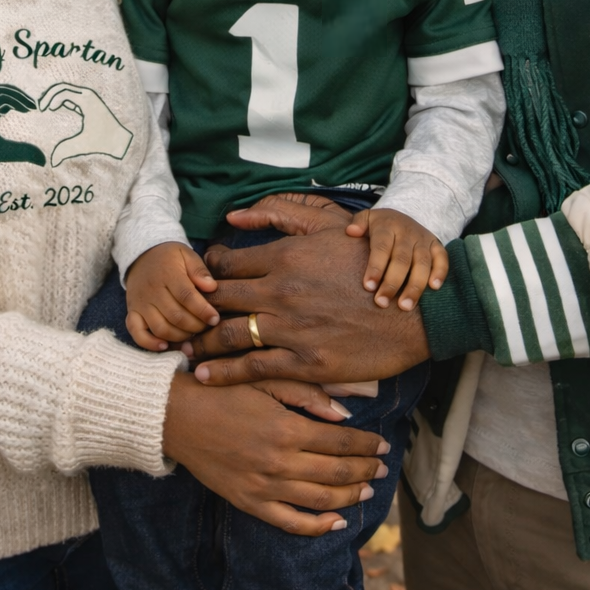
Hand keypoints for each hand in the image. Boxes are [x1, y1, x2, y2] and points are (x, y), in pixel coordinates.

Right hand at [40, 82, 133, 163]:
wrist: (120, 139)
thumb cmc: (104, 141)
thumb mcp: (84, 144)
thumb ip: (66, 150)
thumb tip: (51, 162)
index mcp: (87, 101)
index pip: (63, 92)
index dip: (50, 99)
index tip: (43, 111)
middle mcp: (88, 95)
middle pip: (63, 87)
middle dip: (49, 95)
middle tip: (39, 107)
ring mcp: (88, 97)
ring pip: (66, 90)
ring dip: (53, 96)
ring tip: (43, 108)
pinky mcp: (88, 102)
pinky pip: (70, 95)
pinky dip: (60, 99)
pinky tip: (53, 109)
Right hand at [126, 242, 218, 350]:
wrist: (142, 256)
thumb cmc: (170, 258)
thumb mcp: (186, 255)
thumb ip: (199, 270)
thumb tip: (212, 287)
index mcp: (168, 273)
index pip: (186, 296)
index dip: (202, 310)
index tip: (215, 318)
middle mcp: (152, 290)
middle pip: (175, 316)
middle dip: (195, 326)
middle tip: (207, 328)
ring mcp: (140, 303)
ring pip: (160, 328)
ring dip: (179, 336)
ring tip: (192, 335)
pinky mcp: (132, 312)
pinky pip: (137, 333)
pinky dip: (149, 343)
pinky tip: (165, 346)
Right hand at [162, 372, 388, 535]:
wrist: (178, 416)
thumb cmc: (223, 390)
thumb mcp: (264, 379)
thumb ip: (306, 395)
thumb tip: (345, 415)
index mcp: (285, 429)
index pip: (340, 442)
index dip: (367, 445)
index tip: (384, 444)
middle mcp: (278, 462)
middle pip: (336, 473)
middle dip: (365, 470)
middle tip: (382, 467)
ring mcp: (263, 487)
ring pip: (320, 500)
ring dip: (350, 497)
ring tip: (368, 490)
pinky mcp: (249, 503)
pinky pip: (290, 523)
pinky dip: (317, 526)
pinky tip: (337, 522)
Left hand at [187, 196, 429, 386]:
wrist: (413, 310)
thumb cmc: (372, 266)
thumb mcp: (331, 229)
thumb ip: (287, 218)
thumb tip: (246, 213)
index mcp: (285, 257)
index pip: (227, 264)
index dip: (206, 273)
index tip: (197, 282)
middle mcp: (281, 291)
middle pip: (221, 300)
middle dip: (195, 309)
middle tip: (177, 319)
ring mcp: (292, 328)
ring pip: (230, 336)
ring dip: (202, 343)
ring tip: (184, 349)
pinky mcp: (305, 362)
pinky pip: (254, 368)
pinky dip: (224, 373)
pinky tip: (205, 377)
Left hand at [345, 207, 447, 309]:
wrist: (403, 216)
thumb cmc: (380, 226)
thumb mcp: (367, 218)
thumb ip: (358, 222)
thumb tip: (351, 231)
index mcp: (388, 226)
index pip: (381, 247)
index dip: (376, 267)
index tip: (368, 287)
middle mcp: (407, 232)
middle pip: (401, 259)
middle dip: (392, 283)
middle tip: (382, 303)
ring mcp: (423, 239)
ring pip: (422, 263)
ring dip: (415, 286)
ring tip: (405, 306)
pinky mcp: (436, 245)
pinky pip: (442, 258)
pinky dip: (440, 272)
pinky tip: (434, 288)